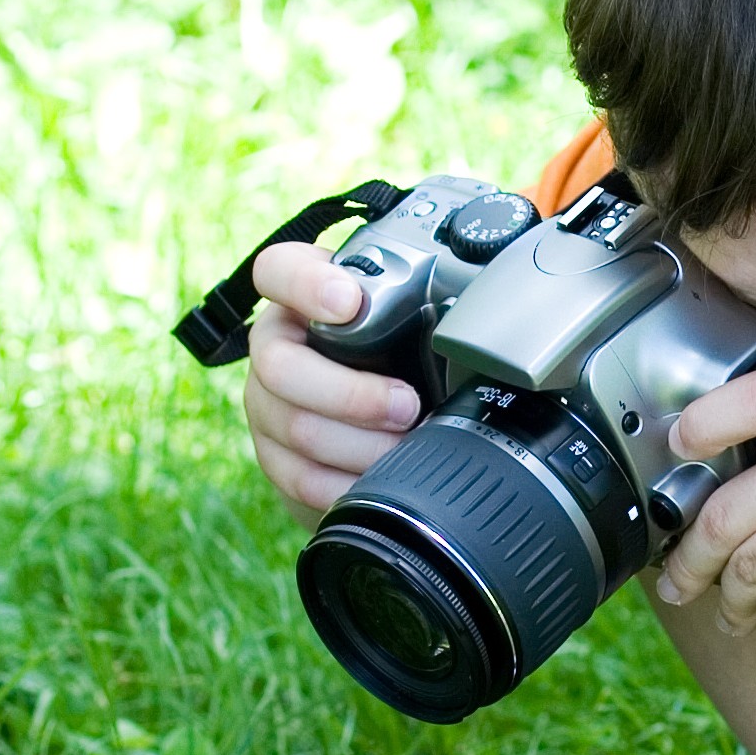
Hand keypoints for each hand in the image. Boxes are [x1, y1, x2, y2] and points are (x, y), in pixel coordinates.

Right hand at [240, 242, 421, 525]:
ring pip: (294, 426)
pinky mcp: (275, 456)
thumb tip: (487, 317)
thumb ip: (428, 309)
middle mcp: (278, 348)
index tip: (348, 303)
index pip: (279, 271)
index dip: (305, 284)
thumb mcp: (413, 324)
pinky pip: (299, 476)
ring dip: (359, 444)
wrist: (379, 425)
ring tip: (406, 445)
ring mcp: (268, 404)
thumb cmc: (402, 361)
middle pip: (279, 367)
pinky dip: (347, 483)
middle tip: (407, 405)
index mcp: (305, 301)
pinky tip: (380, 479)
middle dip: (351, 394)